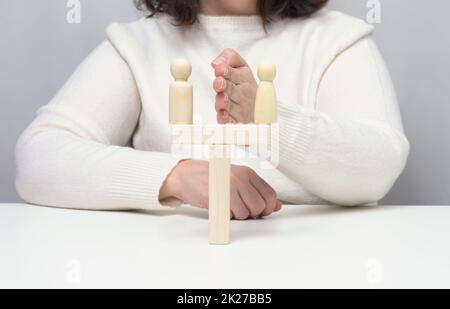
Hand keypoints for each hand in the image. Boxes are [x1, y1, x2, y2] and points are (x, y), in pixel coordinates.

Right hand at [159, 160, 281, 219]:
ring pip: (245, 214)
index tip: (260, 211)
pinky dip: (225, 216)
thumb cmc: (213, 177)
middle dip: (252, 214)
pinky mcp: (214, 197)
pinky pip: (228, 216)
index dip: (268, 208)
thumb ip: (258, 191)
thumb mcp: (238, 179)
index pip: (270, 195)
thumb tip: (278, 206)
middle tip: (241, 209)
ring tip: (228, 207)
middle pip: (259, 207)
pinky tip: (219, 207)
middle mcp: (239, 178)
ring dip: (237, 216)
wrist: (186, 174)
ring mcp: (227, 187)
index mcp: (247, 173)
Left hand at [212, 49, 257, 123]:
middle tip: (218, 82)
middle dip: (225, 86)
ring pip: (231, 106)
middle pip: (232, 90)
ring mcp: (239, 109)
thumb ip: (230, 58)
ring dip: (224, 102)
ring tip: (220, 99)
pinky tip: (222, 116)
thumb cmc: (244, 85)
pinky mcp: (235, 121)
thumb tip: (216, 62)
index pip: (234, 74)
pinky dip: (226, 119)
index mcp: (243, 78)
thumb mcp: (241, 66)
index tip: (219, 69)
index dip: (227, 71)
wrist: (258, 108)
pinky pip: (230, 121)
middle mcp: (242, 94)